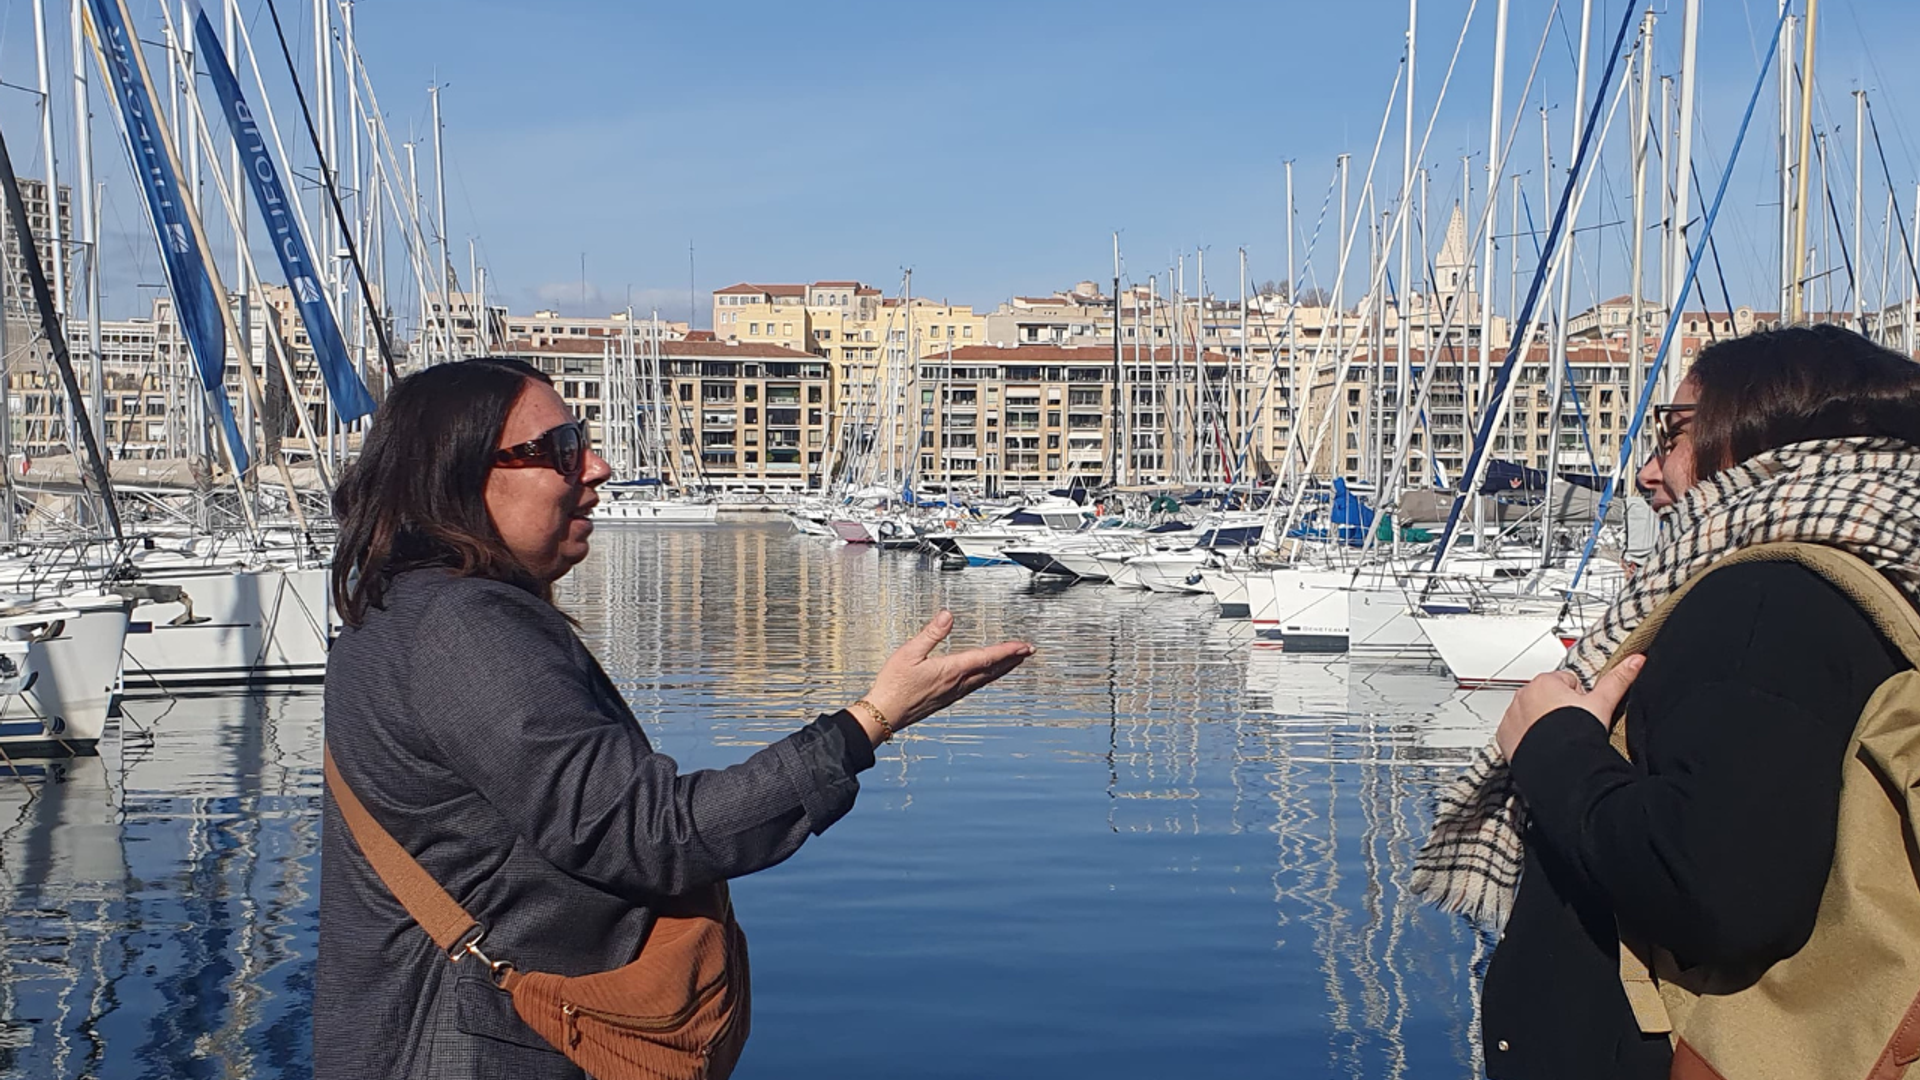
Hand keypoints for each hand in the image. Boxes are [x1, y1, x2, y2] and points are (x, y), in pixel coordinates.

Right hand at [852, 611, 1032, 744]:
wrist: (885, 713)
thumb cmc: (894, 685)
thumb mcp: (909, 652)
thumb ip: (931, 633)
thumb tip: (947, 616)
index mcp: (951, 670)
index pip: (986, 657)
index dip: (1007, 650)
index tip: (1024, 646)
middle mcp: (957, 684)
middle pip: (992, 670)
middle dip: (1012, 660)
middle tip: (1028, 652)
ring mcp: (953, 694)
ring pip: (985, 679)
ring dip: (1002, 669)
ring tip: (1013, 662)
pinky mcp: (947, 699)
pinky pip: (975, 686)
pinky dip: (987, 677)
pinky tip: (985, 677)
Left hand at [1495, 655, 1644, 760]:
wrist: (1561, 766)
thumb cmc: (1579, 735)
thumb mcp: (1602, 703)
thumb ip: (1618, 679)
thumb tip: (1636, 661)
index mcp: (1546, 682)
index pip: (1566, 682)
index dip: (1579, 700)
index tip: (1581, 713)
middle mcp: (1523, 695)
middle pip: (1547, 698)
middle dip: (1558, 710)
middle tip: (1571, 727)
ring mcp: (1512, 716)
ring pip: (1530, 714)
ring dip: (1541, 723)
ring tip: (1558, 737)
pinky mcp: (1504, 736)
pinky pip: (1515, 732)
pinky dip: (1526, 738)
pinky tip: (1543, 746)